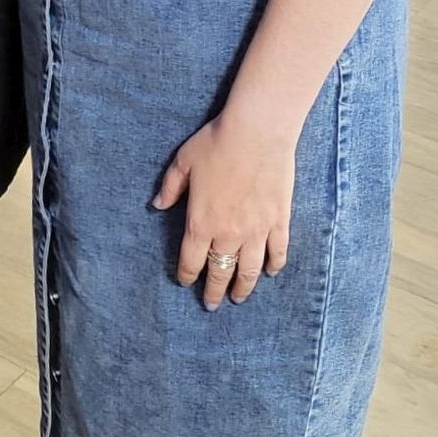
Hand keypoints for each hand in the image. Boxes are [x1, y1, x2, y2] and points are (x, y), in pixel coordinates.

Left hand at [156, 110, 294, 310]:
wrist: (257, 132)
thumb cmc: (216, 143)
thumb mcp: (183, 162)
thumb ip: (170, 188)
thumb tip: (157, 206)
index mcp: (201, 222)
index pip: (191, 261)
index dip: (187, 276)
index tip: (186, 283)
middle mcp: (228, 233)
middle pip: (220, 273)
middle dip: (214, 292)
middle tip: (211, 304)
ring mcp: (257, 230)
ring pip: (249, 270)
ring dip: (243, 288)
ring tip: (238, 297)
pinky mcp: (280, 221)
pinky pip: (278, 252)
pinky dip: (274, 266)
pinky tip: (270, 273)